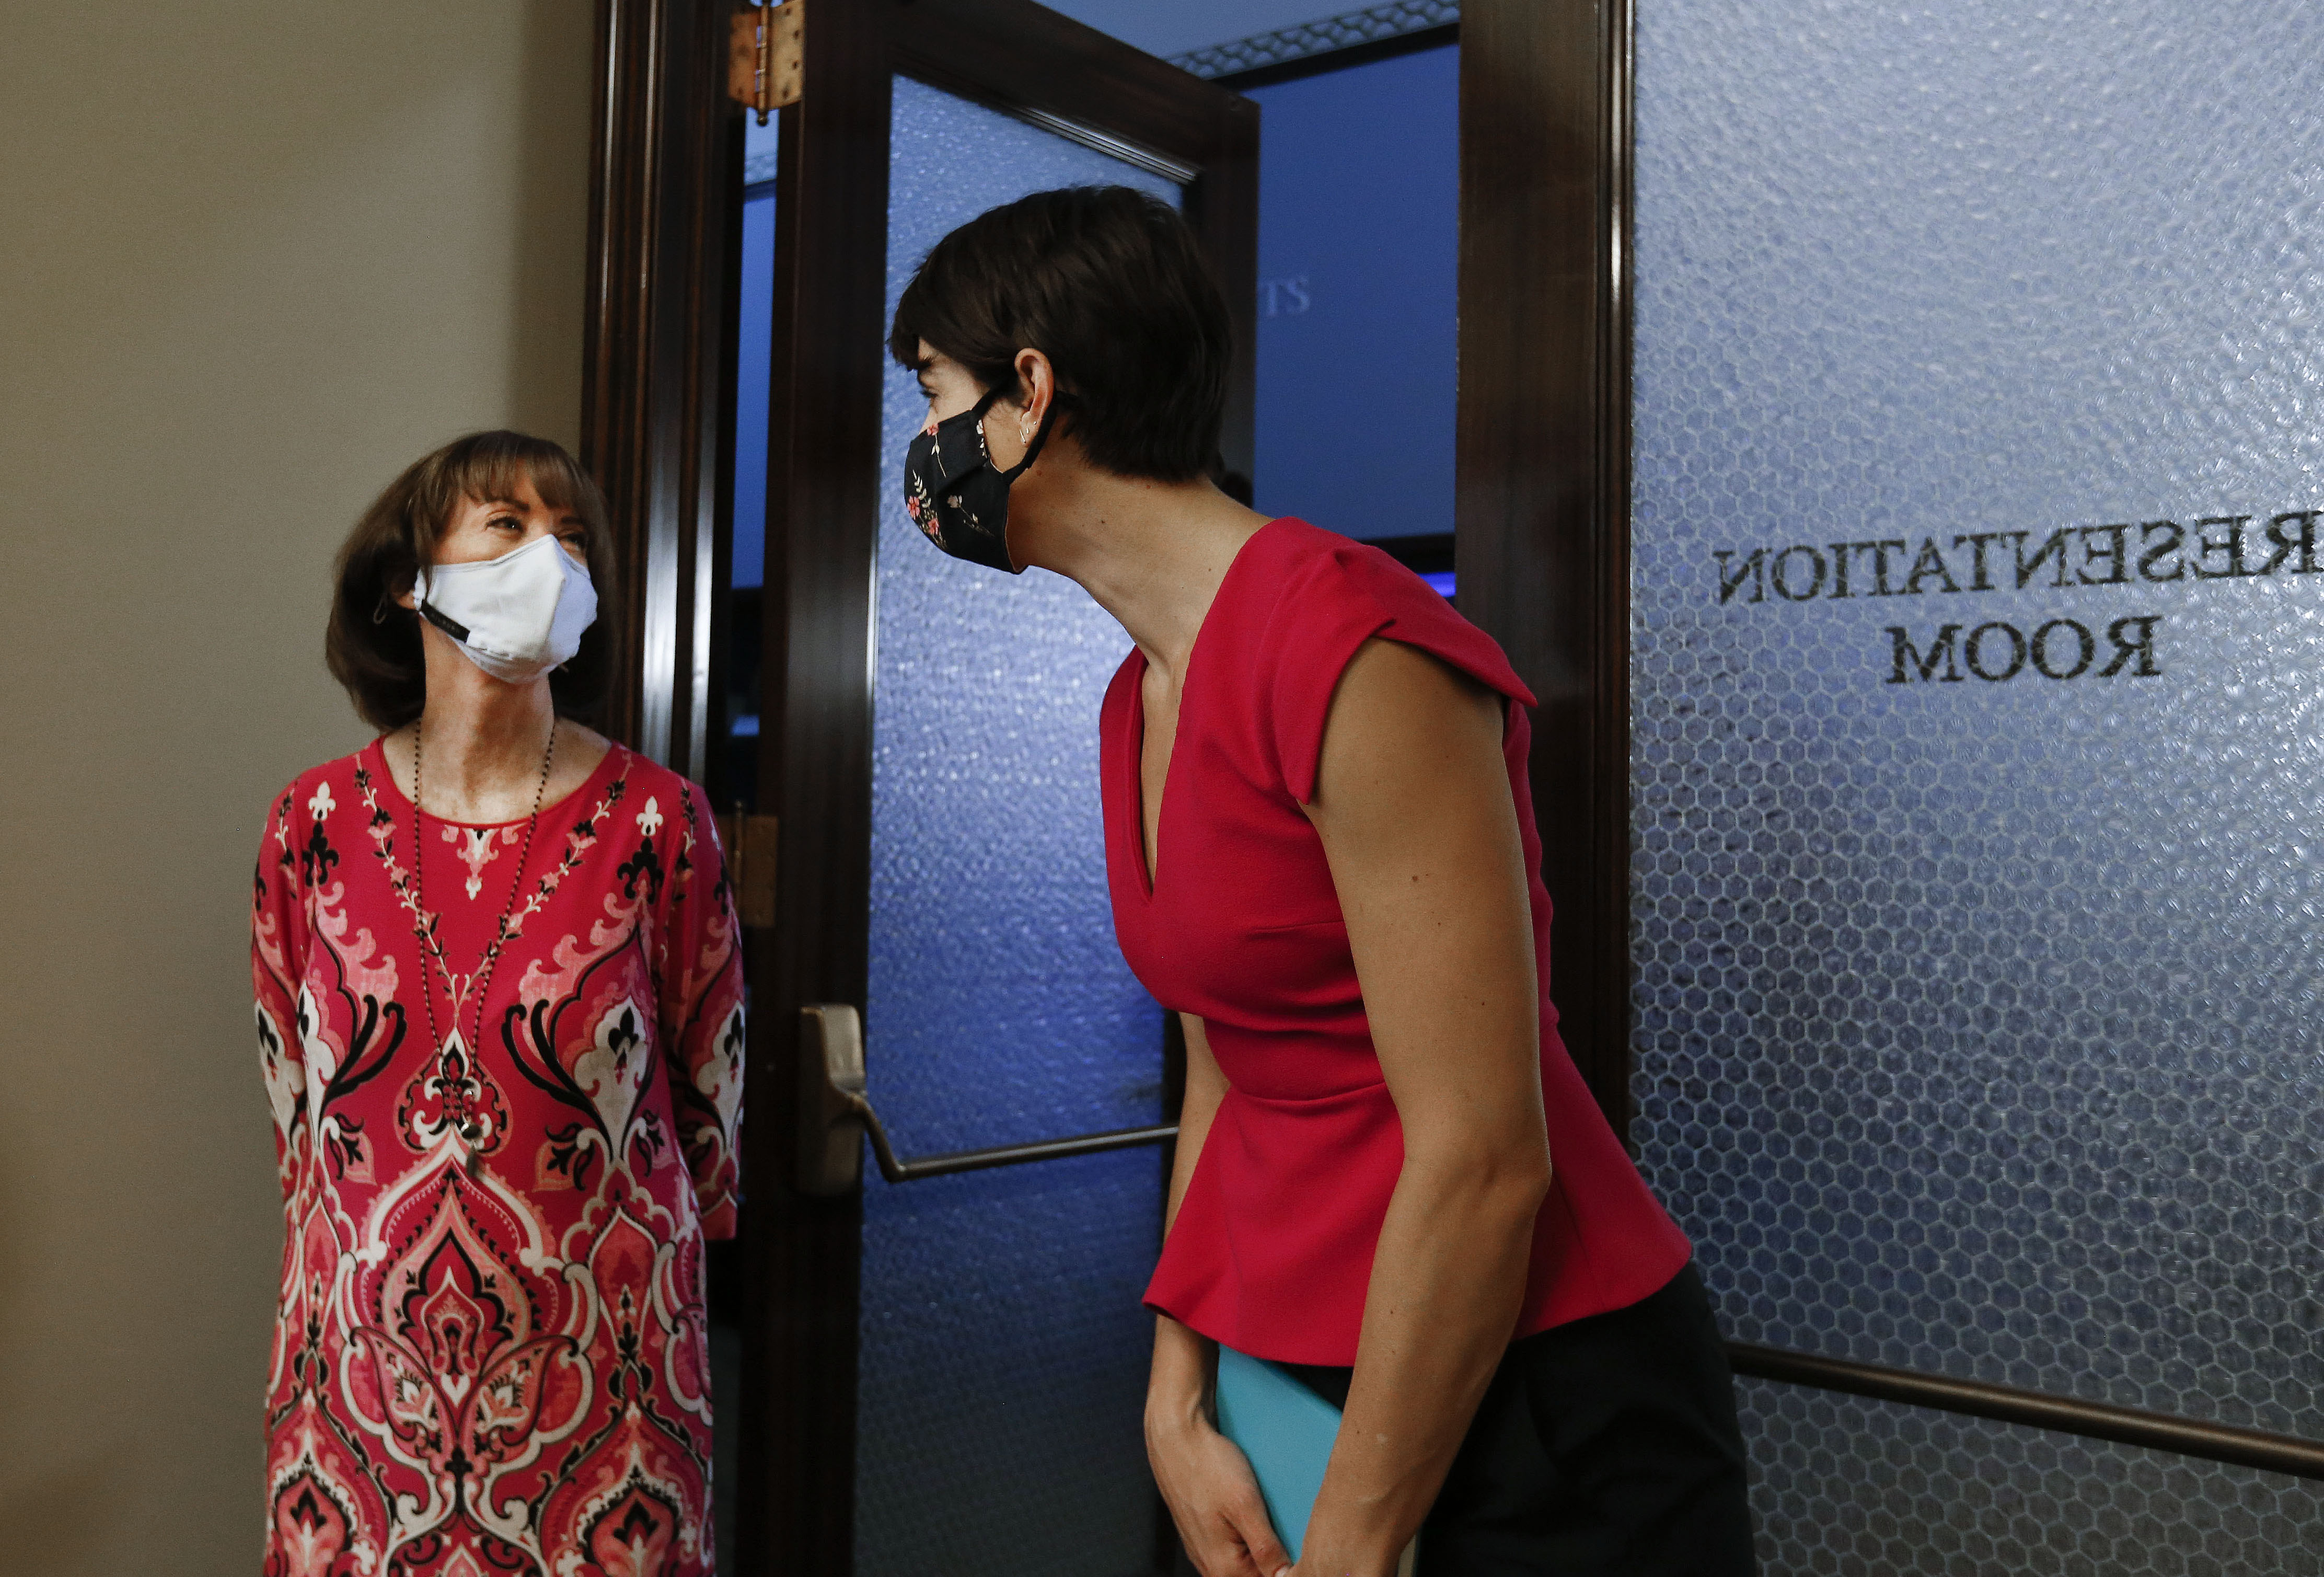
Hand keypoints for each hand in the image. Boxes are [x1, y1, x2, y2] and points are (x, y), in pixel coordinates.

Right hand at [1147, 1406, 1293, 1576]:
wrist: (1176, 1437)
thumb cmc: (1209, 1466)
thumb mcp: (1245, 1504)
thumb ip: (1266, 1548)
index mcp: (1223, 1568)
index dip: (1289, 1569)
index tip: (1302, 1548)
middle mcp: (1210, 1566)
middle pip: (1256, 1574)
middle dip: (1275, 1557)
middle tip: (1286, 1526)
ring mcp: (1204, 1551)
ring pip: (1244, 1561)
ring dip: (1262, 1545)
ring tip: (1270, 1516)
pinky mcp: (1203, 1534)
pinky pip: (1233, 1547)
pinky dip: (1247, 1534)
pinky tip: (1252, 1512)